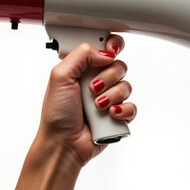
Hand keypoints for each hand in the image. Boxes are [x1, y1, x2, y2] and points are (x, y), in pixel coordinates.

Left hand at [37, 34, 136, 165]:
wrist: (63, 143)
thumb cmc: (57, 113)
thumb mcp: (60, 75)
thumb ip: (82, 54)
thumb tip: (105, 53)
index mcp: (83, 67)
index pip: (105, 47)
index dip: (112, 45)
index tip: (111, 50)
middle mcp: (97, 80)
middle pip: (119, 65)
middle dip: (108, 76)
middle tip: (93, 88)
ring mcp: (108, 97)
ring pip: (126, 86)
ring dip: (112, 95)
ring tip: (97, 106)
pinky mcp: (117, 115)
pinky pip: (132, 106)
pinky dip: (122, 110)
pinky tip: (109, 115)